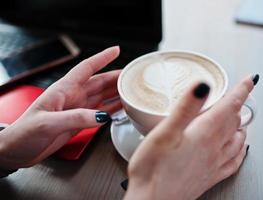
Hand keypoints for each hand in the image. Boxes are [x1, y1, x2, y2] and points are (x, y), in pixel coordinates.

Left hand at [0, 46, 120, 169]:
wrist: (18, 150)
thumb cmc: (24, 133)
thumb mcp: (48, 123)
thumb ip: (76, 118)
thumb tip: (101, 116)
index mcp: (63, 89)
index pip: (86, 68)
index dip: (101, 58)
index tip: (115, 50)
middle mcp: (72, 96)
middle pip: (99, 82)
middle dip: (116, 78)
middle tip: (132, 77)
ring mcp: (77, 109)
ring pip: (101, 96)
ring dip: (116, 93)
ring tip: (131, 91)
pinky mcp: (79, 121)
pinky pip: (100, 112)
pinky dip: (111, 109)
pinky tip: (120, 108)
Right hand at [125, 75, 257, 199]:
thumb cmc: (153, 170)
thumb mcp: (165, 132)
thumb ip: (185, 108)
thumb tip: (202, 86)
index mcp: (204, 134)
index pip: (229, 107)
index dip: (241, 91)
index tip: (248, 81)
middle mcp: (213, 149)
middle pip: (233, 122)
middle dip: (238, 105)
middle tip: (239, 95)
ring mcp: (213, 164)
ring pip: (236, 140)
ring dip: (240, 126)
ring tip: (240, 117)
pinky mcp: (209, 176)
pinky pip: (233, 162)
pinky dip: (241, 151)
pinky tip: (240, 149)